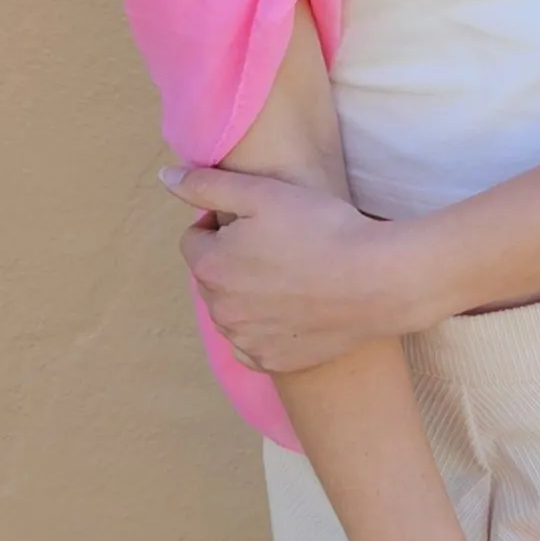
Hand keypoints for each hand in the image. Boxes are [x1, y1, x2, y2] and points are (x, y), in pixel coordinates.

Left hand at [158, 164, 405, 373]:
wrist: (374, 280)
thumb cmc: (319, 228)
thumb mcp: (260, 192)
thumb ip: (205, 185)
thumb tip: (165, 177)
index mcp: (210, 267)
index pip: (194, 239)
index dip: (220, 223)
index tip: (256, 219)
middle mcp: (220, 312)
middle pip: (211, 276)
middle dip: (231, 258)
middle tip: (276, 242)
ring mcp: (246, 342)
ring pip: (231, 310)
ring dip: (246, 292)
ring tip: (289, 273)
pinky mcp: (273, 363)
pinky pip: (251, 344)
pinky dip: (263, 327)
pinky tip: (292, 308)